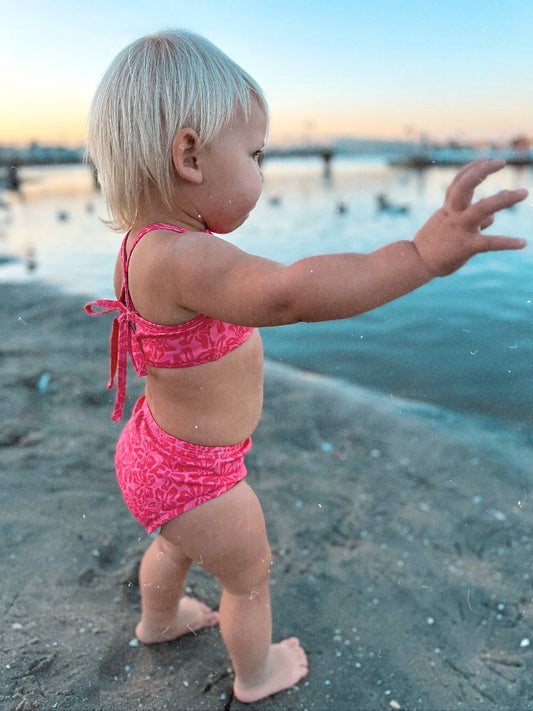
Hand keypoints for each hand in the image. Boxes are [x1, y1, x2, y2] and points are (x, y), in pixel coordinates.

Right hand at [413, 159, 527, 275]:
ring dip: (504, 199)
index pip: (458, 183)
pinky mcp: (466, 246)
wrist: (415, 263)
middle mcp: (454, 215)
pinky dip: (507, 243)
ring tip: (524, 192)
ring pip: (483, 208)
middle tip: (502, 161)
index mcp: (447, 210)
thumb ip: (473, 221)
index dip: (471, 169)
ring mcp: (460, 229)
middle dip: (483, 171)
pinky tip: (523, 243)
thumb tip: (494, 217)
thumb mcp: (449, 228)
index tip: (486, 159)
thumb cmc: (432, 246)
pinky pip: (490, 243)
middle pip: (467, 186)